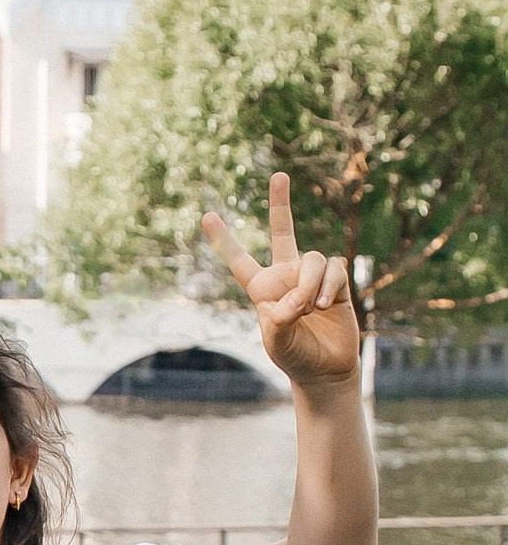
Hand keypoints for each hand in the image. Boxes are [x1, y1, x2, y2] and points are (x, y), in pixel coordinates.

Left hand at [202, 174, 359, 390]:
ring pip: (313, 259)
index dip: (225, 240)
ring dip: (311, 283)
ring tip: (311, 309)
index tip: (207, 216)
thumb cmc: (294, 355)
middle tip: (278, 175)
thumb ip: (280, 317)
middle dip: (280, 203)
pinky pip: (334, 269)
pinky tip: (325, 305)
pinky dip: (328, 286)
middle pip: (283, 231)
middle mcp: (286, 275)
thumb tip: (299, 297)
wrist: (325, 369)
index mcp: (262, 288)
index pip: (239, 261)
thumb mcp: (276, 340)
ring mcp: (312, 276)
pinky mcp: (337, 281)